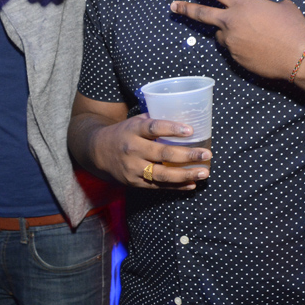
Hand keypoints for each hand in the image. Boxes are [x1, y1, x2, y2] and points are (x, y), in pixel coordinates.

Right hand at [90, 113, 210, 189]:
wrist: (97, 152)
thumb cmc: (123, 133)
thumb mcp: (134, 121)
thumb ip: (154, 121)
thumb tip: (183, 117)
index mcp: (133, 130)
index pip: (153, 128)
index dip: (172, 129)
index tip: (191, 130)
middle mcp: (133, 149)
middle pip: (163, 154)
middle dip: (187, 155)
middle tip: (207, 154)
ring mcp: (133, 168)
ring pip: (162, 175)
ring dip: (185, 174)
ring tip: (204, 172)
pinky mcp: (135, 182)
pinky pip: (158, 186)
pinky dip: (176, 187)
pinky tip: (192, 184)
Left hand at [171, 0, 304, 79]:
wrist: (299, 55)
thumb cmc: (294, 27)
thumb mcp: (282, 8)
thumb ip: (265, 8)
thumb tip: (267, 12)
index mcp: (242, 4)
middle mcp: (231, 22)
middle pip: (201, 14)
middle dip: (185, 8)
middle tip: (172, 6)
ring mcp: (231, 42)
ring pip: (221, 36)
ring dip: (229, 34)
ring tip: (253, 38)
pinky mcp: (235, 59)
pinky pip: (234, 50)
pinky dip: (242, 48)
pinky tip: (260, 51)